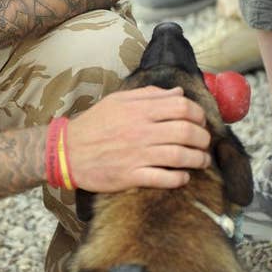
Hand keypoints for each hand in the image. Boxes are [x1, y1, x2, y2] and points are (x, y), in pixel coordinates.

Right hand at [62, 86, 211, 191]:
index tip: (200, 121)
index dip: (198, 113)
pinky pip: (164, 178)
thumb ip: (150, 95)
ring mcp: (137, 155)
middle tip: (204, 142)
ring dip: (198, 159)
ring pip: (180, 156)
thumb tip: (178, 92)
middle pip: (186, 132)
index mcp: (139, 110)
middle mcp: (142, 131)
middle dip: (203, 138)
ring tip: (202, 161)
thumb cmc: (94, 125)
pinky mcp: (131, 176)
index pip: (181, 106)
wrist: (67, 152)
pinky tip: (183, 177)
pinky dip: (179, 179)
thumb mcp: (118, 101)